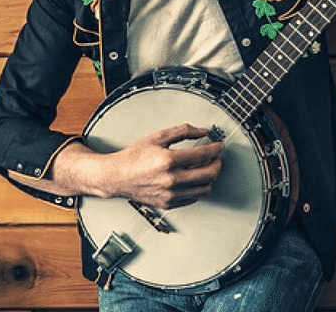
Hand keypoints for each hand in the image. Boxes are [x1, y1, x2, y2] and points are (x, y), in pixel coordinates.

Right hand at [89, 123, 222, 208]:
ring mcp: (170, 194)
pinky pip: (193, 198)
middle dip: (217, 164)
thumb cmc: (134, 157)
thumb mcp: (158, 137)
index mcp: (169, 161)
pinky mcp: (168, 203)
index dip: (216, 149)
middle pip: (209, 174)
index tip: (219, 146)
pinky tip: (194, 179)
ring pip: (205, 189)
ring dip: (210, 177)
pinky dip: (198, 188)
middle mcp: (171, 180)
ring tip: (206, 168)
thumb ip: (183, 131)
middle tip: (216, 158)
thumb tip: (203, 131)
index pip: (203, 155)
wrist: (116, 177)